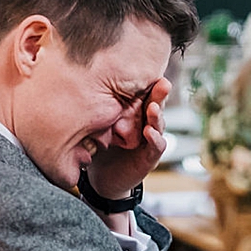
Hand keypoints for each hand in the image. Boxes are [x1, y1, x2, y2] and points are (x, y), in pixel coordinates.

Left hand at [85, 76, 172, 197]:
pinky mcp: (150, 157)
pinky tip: (149, 132)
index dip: (150, 84)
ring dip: (157, 115)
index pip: (146, 94)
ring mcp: (150, 140)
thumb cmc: (102, 147)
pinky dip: (155, 138)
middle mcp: (147, 123)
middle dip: (160, 93)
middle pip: (157, 104)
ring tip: (153, 108)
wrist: (103, 178)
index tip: (151, 72)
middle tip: (162, 83)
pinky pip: (157, 146)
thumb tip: (88, 86)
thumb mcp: (101, 125)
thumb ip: (101, 110)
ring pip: (159, 124)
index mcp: (136, 112)